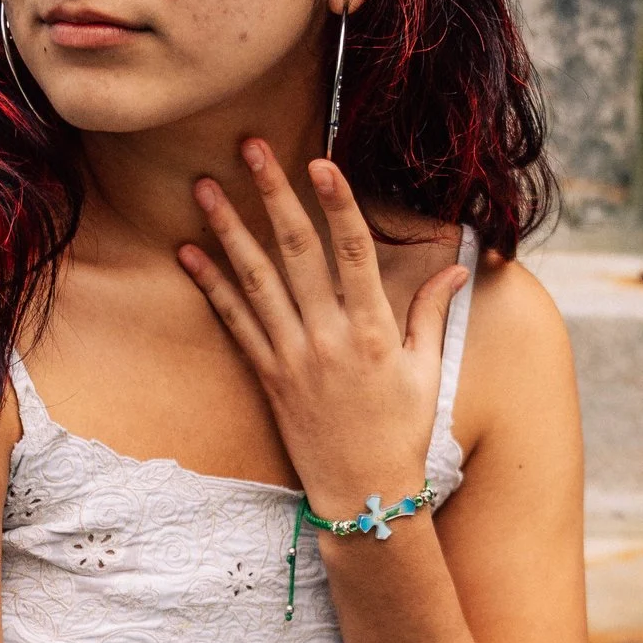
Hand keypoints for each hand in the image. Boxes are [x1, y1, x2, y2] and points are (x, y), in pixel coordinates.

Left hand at [179, 143, 466, 522]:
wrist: (364, 497)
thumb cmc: (402, 434)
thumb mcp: (427, 371)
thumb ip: (431, 312)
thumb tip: (455, 263)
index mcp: (373, 330)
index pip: (354, 252)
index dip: (337, 203)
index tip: (320, 161)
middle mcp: (328, 338)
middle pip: (296, 251)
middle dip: (271, 193)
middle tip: (250, 145)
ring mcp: (293, 357)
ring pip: (256, 279)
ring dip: (228, 229)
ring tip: (204, 186)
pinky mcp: (268, 377)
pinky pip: (234, 323)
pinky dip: (210, 285)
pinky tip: (187, 251)